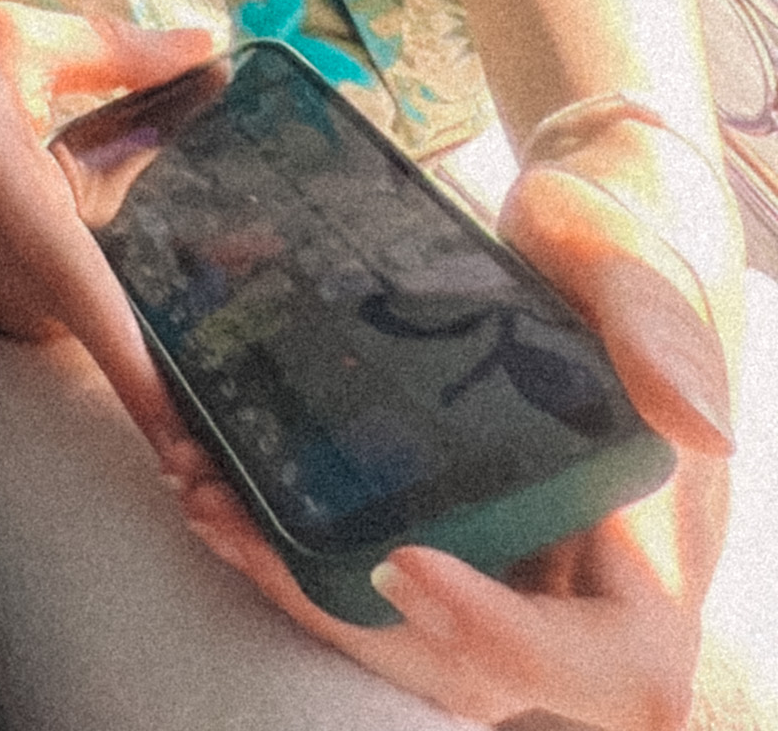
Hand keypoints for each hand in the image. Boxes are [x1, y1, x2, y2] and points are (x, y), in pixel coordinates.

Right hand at [0, 0, 217, 450]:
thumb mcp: (19, 38)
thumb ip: (123, 52)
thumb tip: (212, 42)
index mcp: (16, 208)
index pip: (103, 314)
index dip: (155, 391)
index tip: (204, 470)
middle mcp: (2, 277)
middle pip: (122, 266)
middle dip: (158, 212)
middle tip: (169, 122)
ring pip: (91, 273)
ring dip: (100, 210)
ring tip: (37, 133)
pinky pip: (57, 280)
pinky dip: (68, 233)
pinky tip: (24, 164)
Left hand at [170, 123, 736, 727]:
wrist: (572, 229)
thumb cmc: (612, 242)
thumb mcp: (630, 270)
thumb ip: (659, 335)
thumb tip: (698, 426)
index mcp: (653, 560)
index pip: (609, 663)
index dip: (504, 637)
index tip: (401, 561)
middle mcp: (578, 593)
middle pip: (475, 670)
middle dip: (344, 612)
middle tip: (231, 516)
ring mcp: (505, 575)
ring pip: (406, 635)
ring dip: (296, 584)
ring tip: (202, 493)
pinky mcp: (444, 539)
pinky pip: (369, 578)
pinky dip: (292, 546)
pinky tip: (216, 479)